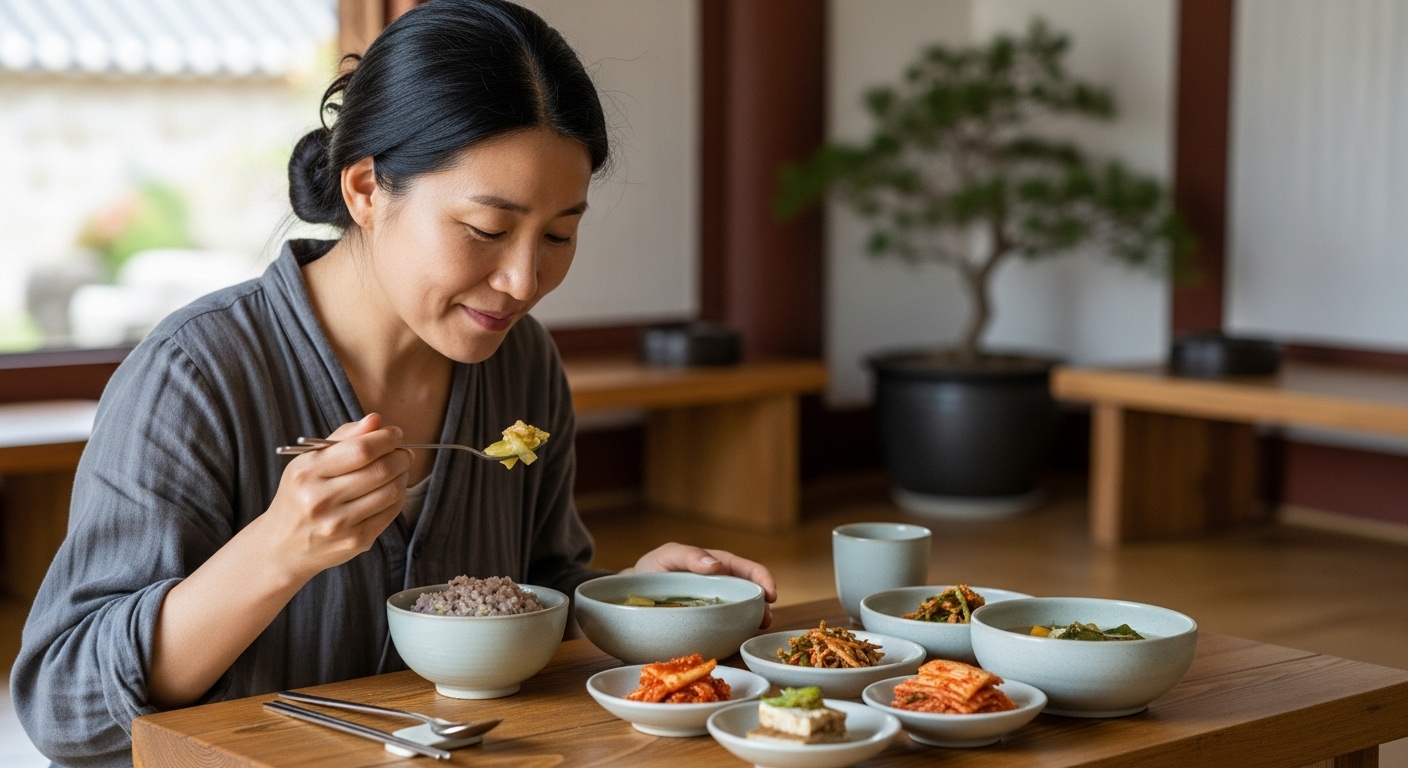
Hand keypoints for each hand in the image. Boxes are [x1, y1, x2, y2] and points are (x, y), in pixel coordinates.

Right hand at [263, 413, 410, 581]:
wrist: (283, 547)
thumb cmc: (300, 495)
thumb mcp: (309, 462)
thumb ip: (343, 438)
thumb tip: (375, 420)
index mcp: (307, 473)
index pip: (361, 449)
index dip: (386, 438)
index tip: (395, 434)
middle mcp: (320, 499)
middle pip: (381, 470)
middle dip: (401, 457)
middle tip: (403, 453)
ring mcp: (339, 524)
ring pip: (391, 491)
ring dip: (403, 475)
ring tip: (399, 470)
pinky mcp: (356, 541)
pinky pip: (391, 512)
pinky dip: (398, 496)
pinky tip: (391, 490)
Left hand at [624, 543, 777, 627]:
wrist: (628, 596)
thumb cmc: (651, 571)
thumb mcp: (667, 556)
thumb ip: (690, 556)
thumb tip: (717, 565)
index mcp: (714, 567)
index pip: (745, 569)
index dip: (762, 579)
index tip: (771, 594)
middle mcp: (718, 588)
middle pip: (748, 594)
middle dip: (763, 605)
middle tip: (766, 619)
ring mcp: (711, 608)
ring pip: (740, 613)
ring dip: (753, 620)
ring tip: (757, 628)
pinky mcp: (703, 626)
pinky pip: (723, 629)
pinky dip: (734, 634)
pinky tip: (736, 640)